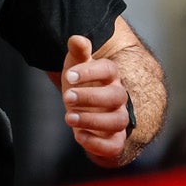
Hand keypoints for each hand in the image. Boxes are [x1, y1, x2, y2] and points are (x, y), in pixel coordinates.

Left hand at [59, 35, 135, 165]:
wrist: (83, 112)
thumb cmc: (80, 86)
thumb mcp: (75, 68)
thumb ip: (78, 53)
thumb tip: (76, 39)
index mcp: (111, 77)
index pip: (109, 70)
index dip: (90, 72)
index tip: (69, 76)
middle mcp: (119, 98)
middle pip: (116, 97)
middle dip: (90, 97)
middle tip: (67, 97)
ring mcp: (118, 119)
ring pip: (118, 121)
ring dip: (93, 120)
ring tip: (69, 117)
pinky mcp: (114, 140)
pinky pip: (115, 145)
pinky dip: (98, 143)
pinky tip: (79, 136)